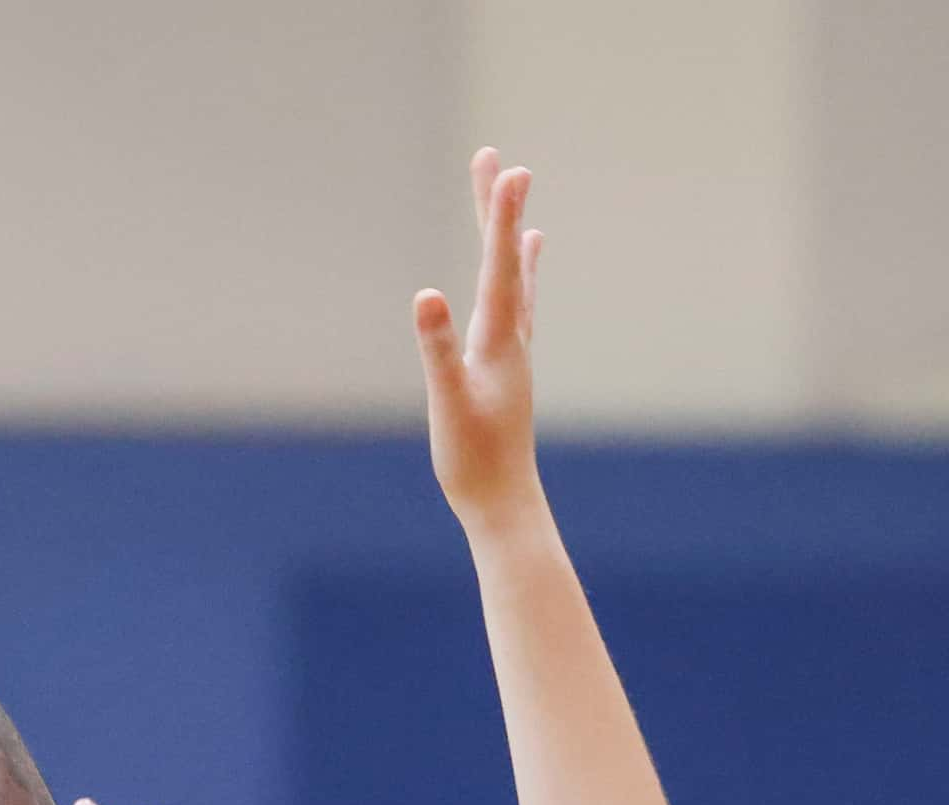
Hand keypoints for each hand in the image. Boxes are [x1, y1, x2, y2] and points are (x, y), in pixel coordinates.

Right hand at [414, 149, 546, 529]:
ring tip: (514, 197)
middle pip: (506, 260)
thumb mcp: (447, 405)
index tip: (508, 168)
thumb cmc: (472, 460)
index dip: (501, 216)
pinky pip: (514, 306)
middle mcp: (512, 337)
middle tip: (492, 158)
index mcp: (499, 341)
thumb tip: (426, 297)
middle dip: (496, 208)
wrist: (504, 502)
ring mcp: (512, 351)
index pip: (499, 267)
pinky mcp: (505, 367)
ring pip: (512, 278)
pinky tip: (522, 265)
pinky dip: (517, 275)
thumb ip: (437, 350)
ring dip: (508, 235)